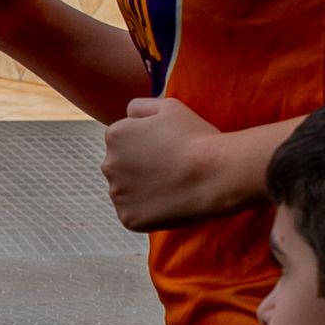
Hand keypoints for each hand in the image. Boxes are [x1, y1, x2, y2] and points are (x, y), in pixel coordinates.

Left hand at [102, 97, 233, 231]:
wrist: (216, 174)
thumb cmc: (197, 137)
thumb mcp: (170, 106)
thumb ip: (141, 106)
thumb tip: (127, 113)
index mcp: (115, 136)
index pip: (124, 142)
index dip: (149, 146)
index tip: (168, 149)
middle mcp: (108, 164)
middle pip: (121, 167)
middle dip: (140, 168)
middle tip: (171, 169)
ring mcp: (117, 194)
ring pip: (127, 192)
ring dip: (143, 190)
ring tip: (172, 186)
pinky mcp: (128, 218)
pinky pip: (135, 214)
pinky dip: (149, 211)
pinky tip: (170, 202)